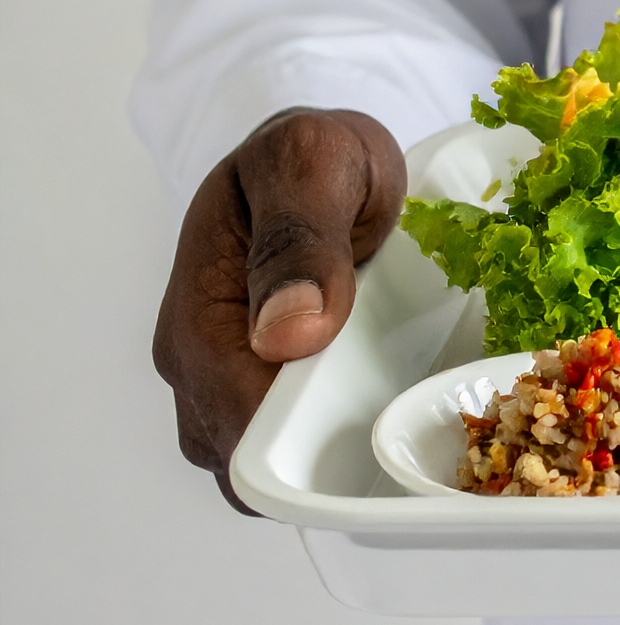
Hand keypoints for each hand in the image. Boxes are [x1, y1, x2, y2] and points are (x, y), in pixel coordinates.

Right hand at [152, 108, 406, 512]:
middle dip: (326, 467)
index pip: (238, 424)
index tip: (382, 436)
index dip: (304, 450)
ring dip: (336, 464)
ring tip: (410, 428)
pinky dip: (341, 448)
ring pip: (272, 469)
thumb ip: (299, 242)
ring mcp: (227, 383)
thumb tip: (287, 335)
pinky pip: (294, 449)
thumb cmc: (311, 155)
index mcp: (200, 316)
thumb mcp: (313, 166)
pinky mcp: (265, 389)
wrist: (313, 154)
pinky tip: (396, 421)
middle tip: (415, 435)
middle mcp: (199, 364)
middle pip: (252, 464)